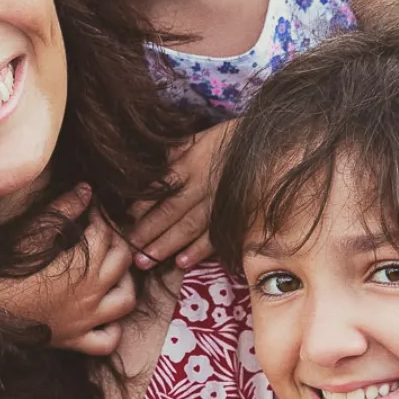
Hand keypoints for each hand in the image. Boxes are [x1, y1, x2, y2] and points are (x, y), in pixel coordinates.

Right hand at [0, 187, 137, 354]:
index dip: (101, 216)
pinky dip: (112, 329)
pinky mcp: (73, 341)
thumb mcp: (32, 234)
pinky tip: (104, 316)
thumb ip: (63, 209)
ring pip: (125, 302)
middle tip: (104, 232)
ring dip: (126, 283)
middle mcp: (90, 295)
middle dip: (117, 241)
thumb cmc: (1, 268)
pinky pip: (106, 341)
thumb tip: (87, 189)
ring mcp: (84, 321)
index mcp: (81, 266)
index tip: (94, 208)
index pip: (105, 233)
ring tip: (114, 271)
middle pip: (122, 263)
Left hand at [130, 124, 234, 271]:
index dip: (143, 204)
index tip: (126, 219)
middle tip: (129, 249)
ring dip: (168, 245)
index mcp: (192, 163)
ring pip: (189, 227)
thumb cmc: (234, 139)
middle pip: (171, 211)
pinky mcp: (236, 215)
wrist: (273, 143)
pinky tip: (183, 262)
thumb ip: (178, 149)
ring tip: (147, 261)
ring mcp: (220, 203)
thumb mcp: (202, 136)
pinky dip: (200, 251)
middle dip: (149, 231)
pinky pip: (216, 235)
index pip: (162, 187)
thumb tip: (154, 162)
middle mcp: (203, 185)